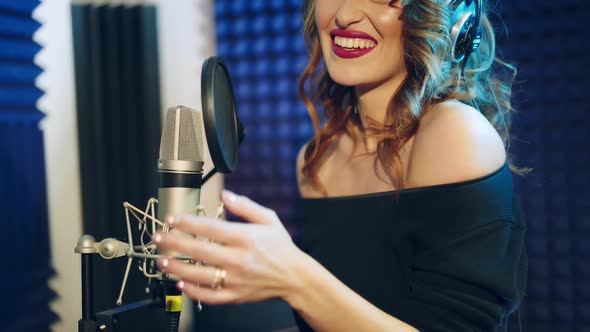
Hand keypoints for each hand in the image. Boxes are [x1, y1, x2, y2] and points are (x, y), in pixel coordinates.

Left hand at [152, 190, 301, 304]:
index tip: (173, 219)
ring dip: (177, 268)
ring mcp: (236, 280)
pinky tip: (180, 283)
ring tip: (162, 260)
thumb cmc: (281, 247)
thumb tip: (225, 196)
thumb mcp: (269, 219)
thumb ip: (245, 206)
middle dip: (174, 243)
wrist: (295, 277)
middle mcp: (239, 260)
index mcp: (246, 238)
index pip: (210, 229)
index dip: (188, 223)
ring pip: (199, 275)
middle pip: (199, 251)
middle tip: (158, 237)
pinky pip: (209, 296)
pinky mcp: (235, 296)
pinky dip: (192, 291)